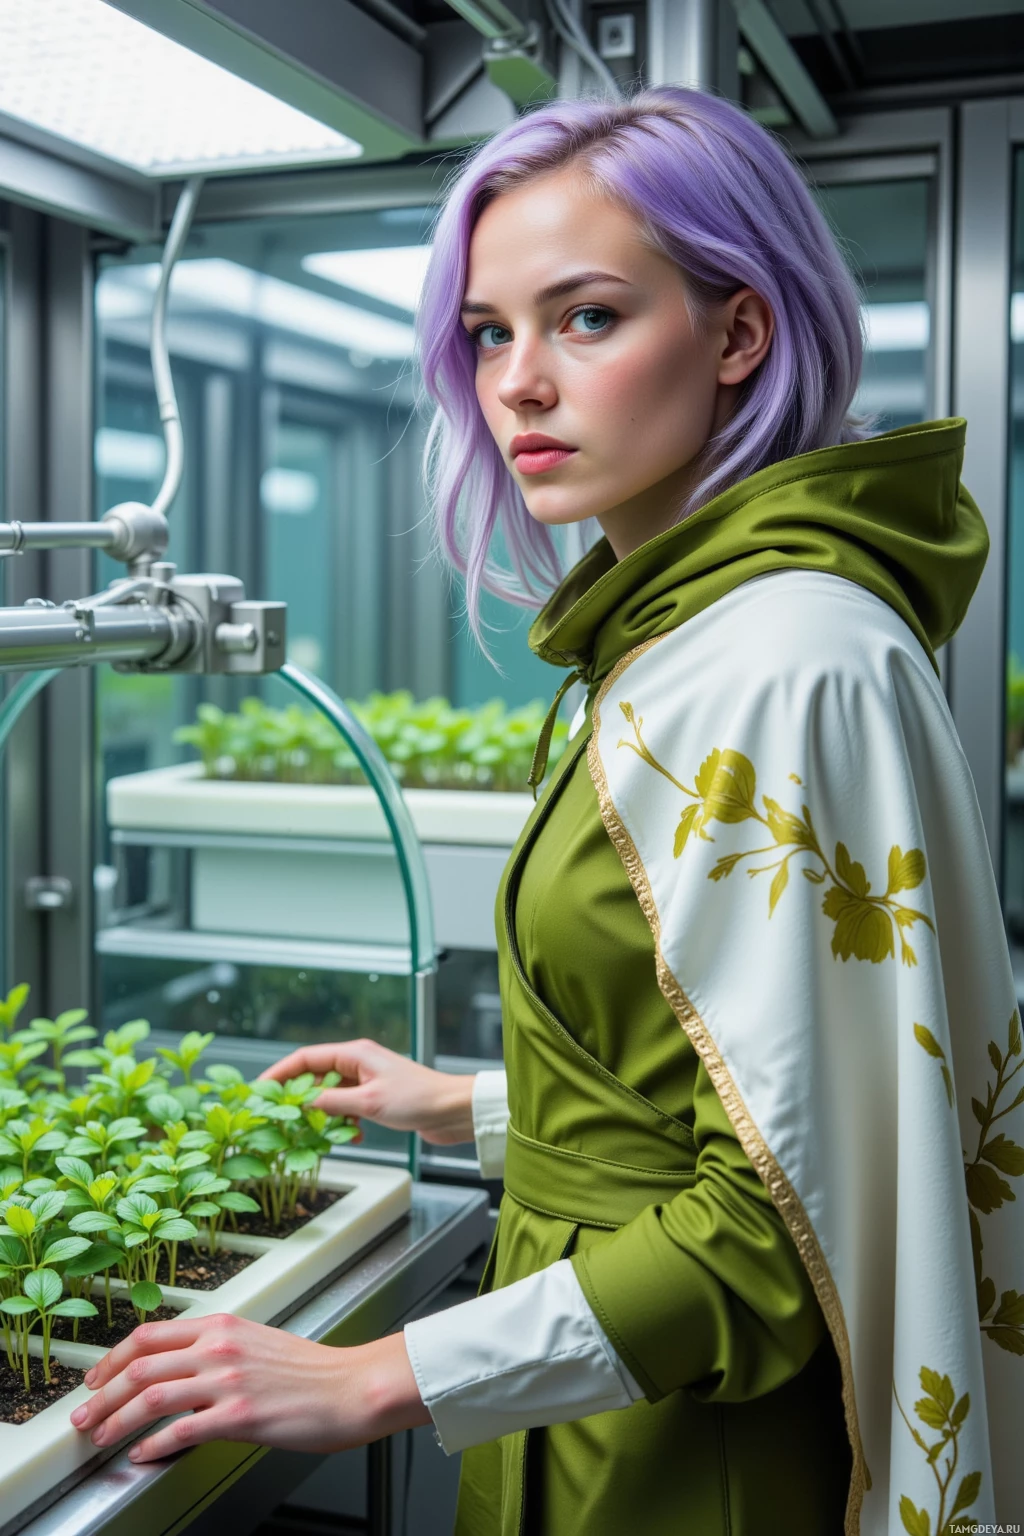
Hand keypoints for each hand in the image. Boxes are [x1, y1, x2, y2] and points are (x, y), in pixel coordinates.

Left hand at [69, 1313, 429, 1461]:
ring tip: (101, 1438)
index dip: (113, 1359)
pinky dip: (152, 1445)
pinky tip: (142, 1455)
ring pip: (151, 1397)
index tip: (96, 1380)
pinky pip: (180, 1431)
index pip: (149, 1335)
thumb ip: (216, 1350)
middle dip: (102, 1395)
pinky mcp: (239, 1416)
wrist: (350, 1387)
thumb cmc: (310, 1371)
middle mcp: (219, 1347)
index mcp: (221, 1326)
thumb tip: (178, 1369)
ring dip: (117, 1420)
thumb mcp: (256, 1343)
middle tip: (84, 1416)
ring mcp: (227, 1381)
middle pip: (140, 1366)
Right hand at [260, 1039, 476, 1145]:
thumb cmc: (419, 1098)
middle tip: (283, 1119)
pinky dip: (345, 1124)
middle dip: (301, 1100)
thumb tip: (304, 1104)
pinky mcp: (376, 1099)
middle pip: (316, 1077)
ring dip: (326, 1117)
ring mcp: (367, 1081)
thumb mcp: (368, 1102)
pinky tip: (352, 1138)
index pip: (306, 1057)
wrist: (453, 1111)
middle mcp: (359, 1064)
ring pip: (331, 1097)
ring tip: (323, 1134)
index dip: (280, 1072)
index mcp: (355, 1054)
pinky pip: (348, 1110)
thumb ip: (332, 1103)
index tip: (260, 1088)